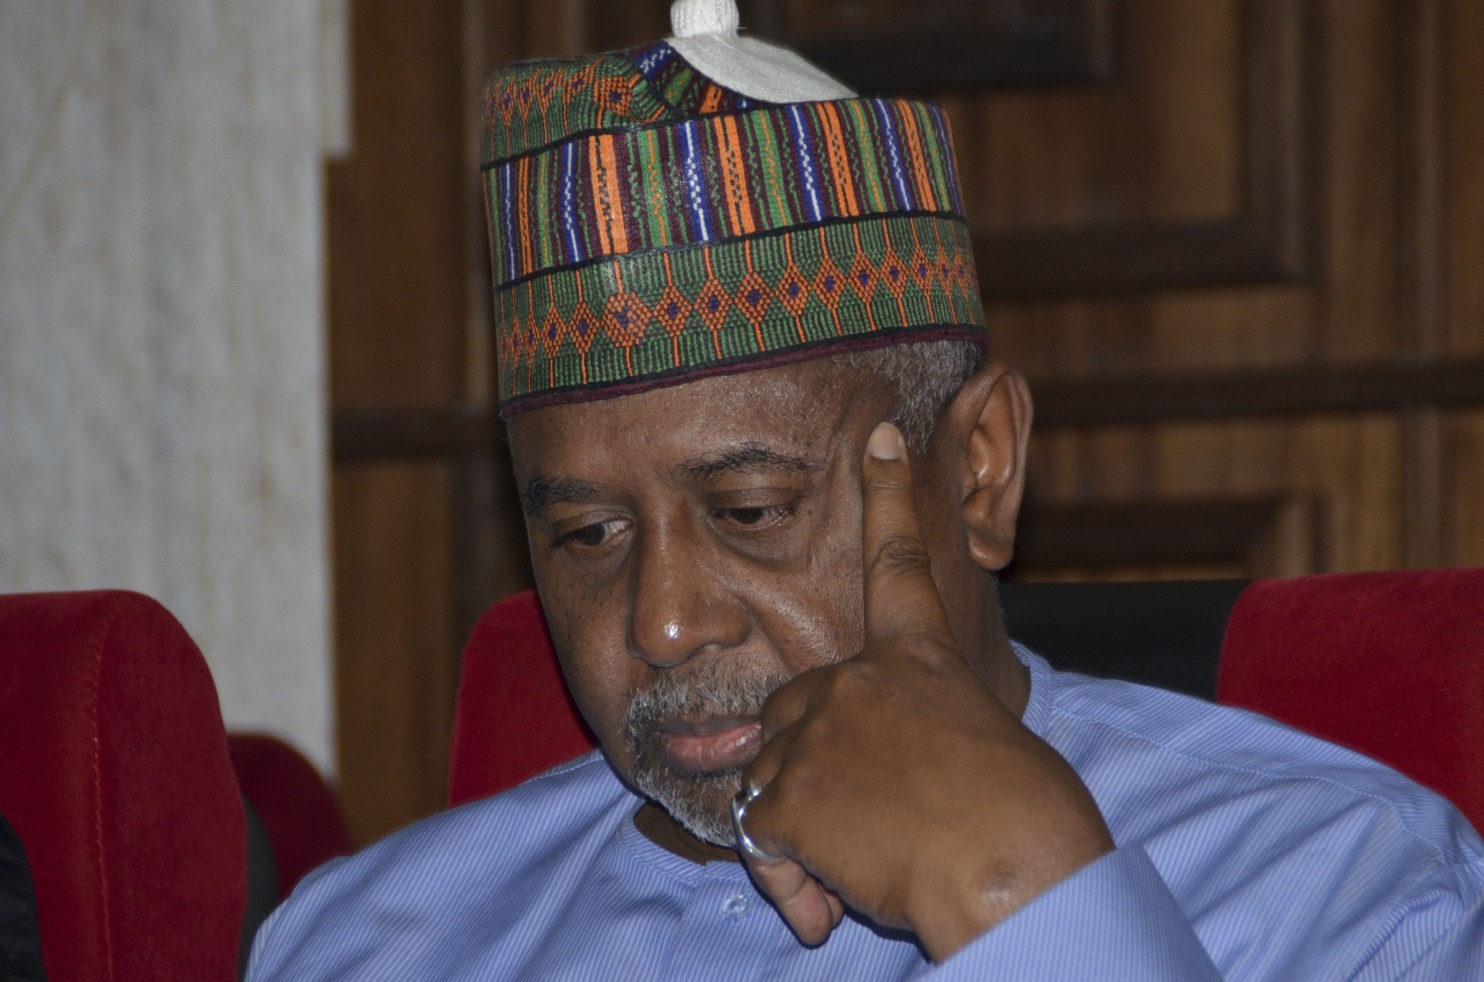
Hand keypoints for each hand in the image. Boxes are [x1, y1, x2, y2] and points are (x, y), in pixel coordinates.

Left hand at [736, 422, 1113, 960]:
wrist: (1011, 872)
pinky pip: (757, 837)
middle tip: (861, 823)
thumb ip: (930, 733)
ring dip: (800, 826)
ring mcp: (818, 731)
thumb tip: (902, 768)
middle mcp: (861, 680)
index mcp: (924, 660)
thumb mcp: (990, 750)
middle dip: (810, 762)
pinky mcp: (786, 793)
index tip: (880, 440)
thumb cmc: (1030, 826)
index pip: (900, 564)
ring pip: (767, 773)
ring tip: (858, 871)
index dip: (889, 499)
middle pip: (795, 708)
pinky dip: (788, 880)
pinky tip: (825, 906)